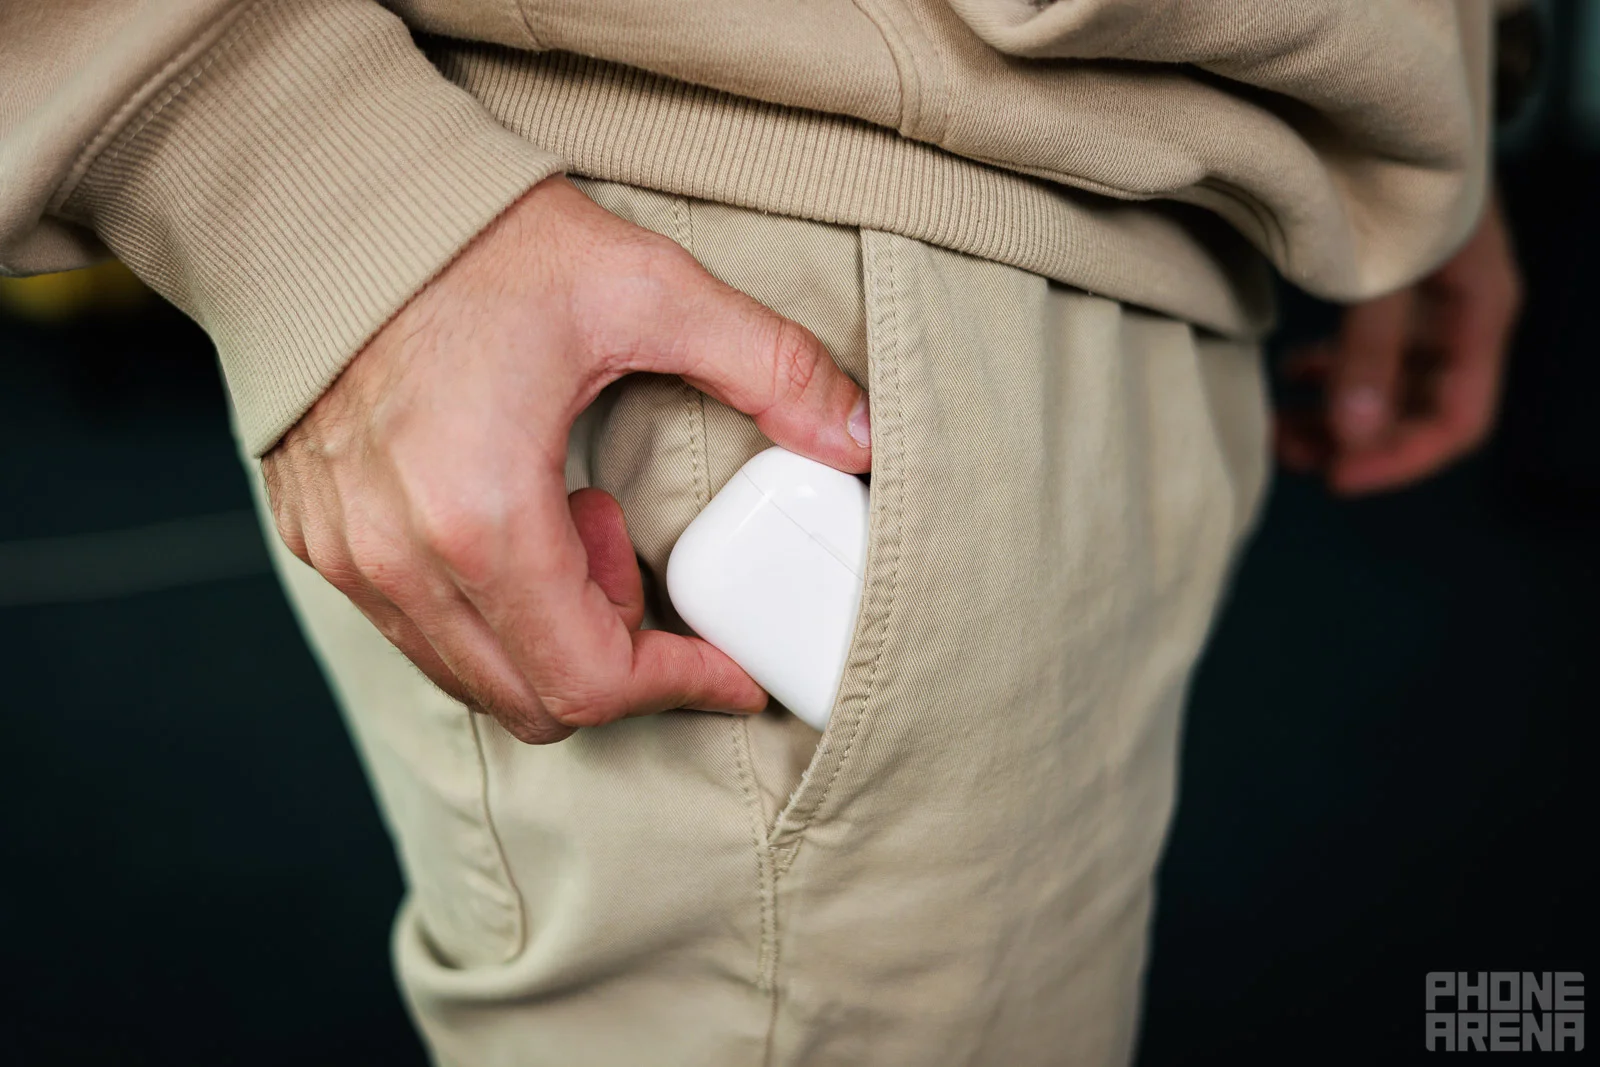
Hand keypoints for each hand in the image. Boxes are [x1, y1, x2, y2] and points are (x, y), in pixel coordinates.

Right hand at [262, 177, 871, 743]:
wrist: (336, 202)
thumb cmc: (474, 242)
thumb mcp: (646, 288)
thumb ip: (769, 365)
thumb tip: (853, 436)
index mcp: (480, 516)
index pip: (591, 681)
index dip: (679, 687)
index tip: (726, 671)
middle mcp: (400, 559)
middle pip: (534, 700)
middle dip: (618, 658)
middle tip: (639, 559)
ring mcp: (350, 557)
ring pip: (474, 675)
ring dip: (553, 630)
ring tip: (575, 518)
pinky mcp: (320, 541)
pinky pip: (419, 631)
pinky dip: (491, 608)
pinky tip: (514, 514)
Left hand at [1276, 193, 1521, 494]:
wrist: (1396, 109)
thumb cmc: (1401, 183)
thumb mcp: (1388, 270)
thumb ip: (1369, 351)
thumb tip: (1349, 439)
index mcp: (1480, 319)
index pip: (1457, 421)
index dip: (1399, 459)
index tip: (1336, 480)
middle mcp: (1461, 321)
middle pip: (1414, 409)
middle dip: (1354, 439)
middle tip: (1286, 453)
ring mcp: (1429, 307)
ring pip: (1386, 385)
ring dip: (1336, 413)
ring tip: (1278, 430)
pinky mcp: (1396, 291)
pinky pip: (1368, 352)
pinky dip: (1331, 373)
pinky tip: (1293, 377)